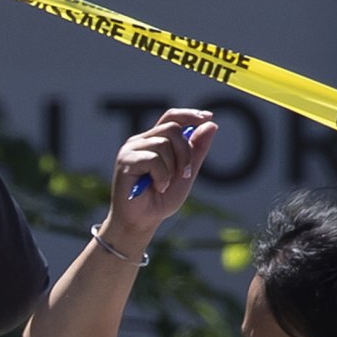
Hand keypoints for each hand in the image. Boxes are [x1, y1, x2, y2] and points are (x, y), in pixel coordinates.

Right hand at [102, 110, 217, 247]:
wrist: (142, 221)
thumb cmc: (161, 200)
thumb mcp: (186, 173)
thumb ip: (196, 151)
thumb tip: (211, 124)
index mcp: (155, 141)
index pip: (171, 117)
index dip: (189, 114)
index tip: (207, 117)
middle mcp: (141, 141)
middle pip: (172, 128)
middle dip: (186, 151)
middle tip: (185, 174)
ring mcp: (131, 149)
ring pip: (164, 143)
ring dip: (173, 167)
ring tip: (165, 185)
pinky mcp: (125, 160)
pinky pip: (153, 158)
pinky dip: (162, 176)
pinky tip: (158, 187)